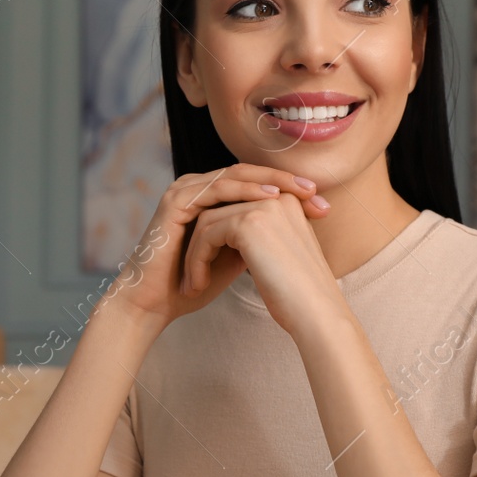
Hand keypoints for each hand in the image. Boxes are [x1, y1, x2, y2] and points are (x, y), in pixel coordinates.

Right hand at [101, 164, 326, 331]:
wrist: (156, 304)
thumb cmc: (193, 285)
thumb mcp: (235, 256)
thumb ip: (256, 236)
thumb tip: (293, 228)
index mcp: (209, 198)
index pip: (254, 184)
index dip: (288, 190)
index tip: (320, 205)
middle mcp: (196, 188)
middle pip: (247, 173)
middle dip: (285, 180)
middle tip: (316, 190)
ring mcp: (184, 191)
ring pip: (235, 175)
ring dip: (271, 181)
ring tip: (300, 190)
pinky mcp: (175, 202)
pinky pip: (216, 189)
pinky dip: (245, 191)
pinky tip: (270, 196)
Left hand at [179, 190, 342, 335]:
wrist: (316, 314)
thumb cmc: (298, 295)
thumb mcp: (278, 254)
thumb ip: (259, 235)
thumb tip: (228, 237)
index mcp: (286, 201)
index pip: (235, 206)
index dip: (215, 235)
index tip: (204, 264)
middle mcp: (277, 195)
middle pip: (218, 210)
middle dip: (200, 244)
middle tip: (191, 275)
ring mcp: (263, 206)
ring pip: (207, 222)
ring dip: (194, 256)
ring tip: (193, 285)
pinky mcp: (248, 222)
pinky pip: (206, 236)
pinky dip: (196, 262)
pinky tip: (198, 286)